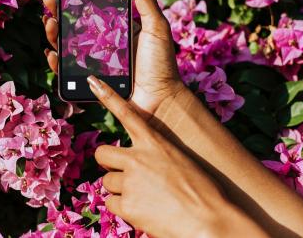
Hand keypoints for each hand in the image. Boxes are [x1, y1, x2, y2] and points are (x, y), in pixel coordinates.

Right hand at [42, 0, 183, 119]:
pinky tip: (52, 53)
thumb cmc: (162, 63)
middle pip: (72, 25)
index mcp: (115, 29)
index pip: (89, 9)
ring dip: (53, 34)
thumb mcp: (155, 25)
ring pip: (65, 46)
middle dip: (57, 11)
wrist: (162, 100)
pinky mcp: (88, 83)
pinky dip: (56, 63)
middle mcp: (101, 45)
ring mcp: (93, 64)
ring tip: (50, 23)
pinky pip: (66, 72)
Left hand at [87, 75, 268, 237]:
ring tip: (145, 198)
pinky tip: (142, 212)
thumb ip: (156, 157)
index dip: (107, 95)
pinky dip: (123, 209)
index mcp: (155, 142)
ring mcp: (130, 181)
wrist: (210, 220)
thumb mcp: (180, 162)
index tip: (92, 81)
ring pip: (107, 183)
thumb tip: (139, 167)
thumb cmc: (202, 191)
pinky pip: (112, 204)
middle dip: (107, 164)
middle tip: (118, 173)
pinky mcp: (127, 204)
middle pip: (102, 154)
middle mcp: (138, 158)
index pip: (126, 112)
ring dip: (120, 190)